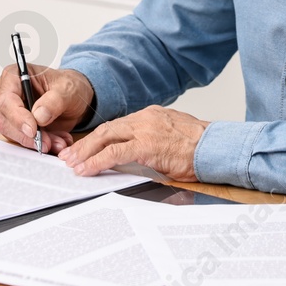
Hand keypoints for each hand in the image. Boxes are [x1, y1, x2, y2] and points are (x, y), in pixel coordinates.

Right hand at [0, 62, 94, 154]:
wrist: (74, 98)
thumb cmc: (68, 86)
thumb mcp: (68, 89)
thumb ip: (54, 101)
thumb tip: (38, 116)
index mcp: (14, 75)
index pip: (6, 100)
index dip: (17, 117)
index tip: (33, 130)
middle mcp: (6, 93)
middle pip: (5, 120)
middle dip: (27, 135)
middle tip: (48, 143)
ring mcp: (9, 111)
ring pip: (13, 134)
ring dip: (35, 142)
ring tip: (58, 141)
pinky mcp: (16, 126)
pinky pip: (22, 140)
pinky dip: (39, 144)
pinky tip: (55, 141)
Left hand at [60, 106, 206, 180]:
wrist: (217, 147)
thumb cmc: (199, 147)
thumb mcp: (171, 138)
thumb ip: (152, 142)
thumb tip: (136, 155)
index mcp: (150, 115)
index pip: (117, 125)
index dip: (98, 138)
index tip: (84, 148)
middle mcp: (145, 118)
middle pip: (106, 129)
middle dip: (84, 144)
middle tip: (68, 156)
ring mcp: (145, 129)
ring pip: (106, 137)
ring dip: (85, 152)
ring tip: (72, 164)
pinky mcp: (147, 145)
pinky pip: (115, 153)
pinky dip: (97, 161)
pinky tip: (86, 170)